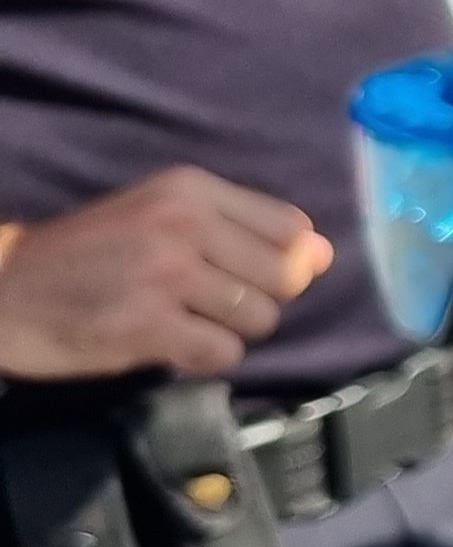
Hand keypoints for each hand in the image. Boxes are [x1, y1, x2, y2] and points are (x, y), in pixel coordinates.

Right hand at [0, 169, 333, 379]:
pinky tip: (170, 345)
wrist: (4, 290)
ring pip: (260, 318)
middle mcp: (183, 224)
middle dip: (258, 299)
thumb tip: (325, 254)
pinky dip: (204, 358)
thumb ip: (244, 228)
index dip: (285, 259)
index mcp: (191, 188)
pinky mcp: (147, 327)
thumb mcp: (161, 215)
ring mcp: (165, 275)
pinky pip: (224, 354)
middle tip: (208, 303)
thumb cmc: (90, 253)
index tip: (246, 272)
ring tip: (185, 322)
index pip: (292, 227)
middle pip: (285, 277)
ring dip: (229, 331)